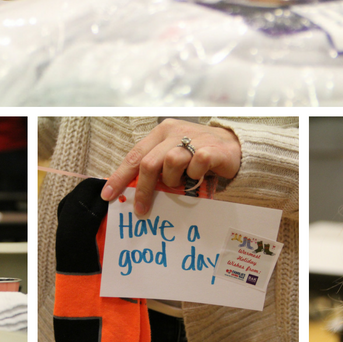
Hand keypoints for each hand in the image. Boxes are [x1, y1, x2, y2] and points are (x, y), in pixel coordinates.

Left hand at [101, 119, 240, 215]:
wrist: (234, 146)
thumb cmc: (199, 153)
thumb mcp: (174, 155)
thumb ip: (157, 167)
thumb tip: (133, 190)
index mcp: (161, 132)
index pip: (134, 155)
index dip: (120, 175)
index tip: (109, 194)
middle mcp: (174, 132)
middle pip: (149, 163)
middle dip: (142, 189)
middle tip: (141, 209)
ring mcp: (192, 138)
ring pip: (170, 163)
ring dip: (173, 181)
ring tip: (182, 183)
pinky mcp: (210, 148)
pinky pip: (195, 165)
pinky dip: (195, 175)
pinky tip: (199, 177)